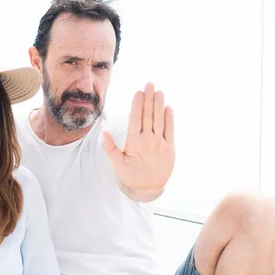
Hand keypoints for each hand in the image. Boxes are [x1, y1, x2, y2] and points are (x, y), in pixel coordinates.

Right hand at [103, 82, 174, 197]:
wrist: (149, 189)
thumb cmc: (131, 176)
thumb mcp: (117, 164)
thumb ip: (110, 148)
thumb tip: (104, 132)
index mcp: (134, 143)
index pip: (136, 119)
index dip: (137, 104)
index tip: (139, 92)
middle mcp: (148, 141)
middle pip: (148, 115)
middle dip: (149, 98)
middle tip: (149, 84)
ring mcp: (160, 144)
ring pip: (159, 120)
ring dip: (159, 104)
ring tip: (158, 91)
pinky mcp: (170, 148)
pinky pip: (170, 130)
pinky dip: (169, 118)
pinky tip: (167, 107)